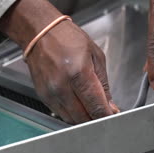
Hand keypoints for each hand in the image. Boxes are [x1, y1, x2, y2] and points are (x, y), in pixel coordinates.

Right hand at [0, 0, 118, 123]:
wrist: (40, 33)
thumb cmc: (68, 39)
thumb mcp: (96, 56)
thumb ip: (103, 84)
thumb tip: (109, 105)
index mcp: (79, 72)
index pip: (96, 105)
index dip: (107, 115)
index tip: (113, 116)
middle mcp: (62, 85)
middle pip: (84, 117)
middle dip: (96, 118)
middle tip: (104, 112)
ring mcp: (51, 92)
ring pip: (72, 119)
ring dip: (84, 117)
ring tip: (91, 107)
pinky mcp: (43, 96)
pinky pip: (61, 114)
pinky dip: (72, 113)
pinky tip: (78, 104)